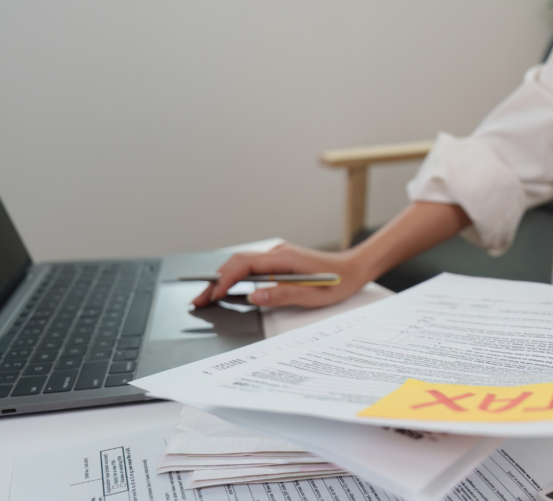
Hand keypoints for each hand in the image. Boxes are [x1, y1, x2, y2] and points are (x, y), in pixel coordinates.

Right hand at [191, 242, 370, 308]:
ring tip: (207, 297)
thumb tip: (255, 296)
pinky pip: (251, 266)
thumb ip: (283, 295)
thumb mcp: (313, 295)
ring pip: (242, 262)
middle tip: (199, 300)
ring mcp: (277, 255)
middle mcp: (278, 252)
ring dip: (223, 278)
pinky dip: (235, 276)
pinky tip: (227, 289)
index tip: (214, 295)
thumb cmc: (338, 282)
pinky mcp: (279, 261)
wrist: (354, 268)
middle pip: (238, 262)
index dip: (226, 280)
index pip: (246, 265)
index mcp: (285, 258)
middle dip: (216, 280)